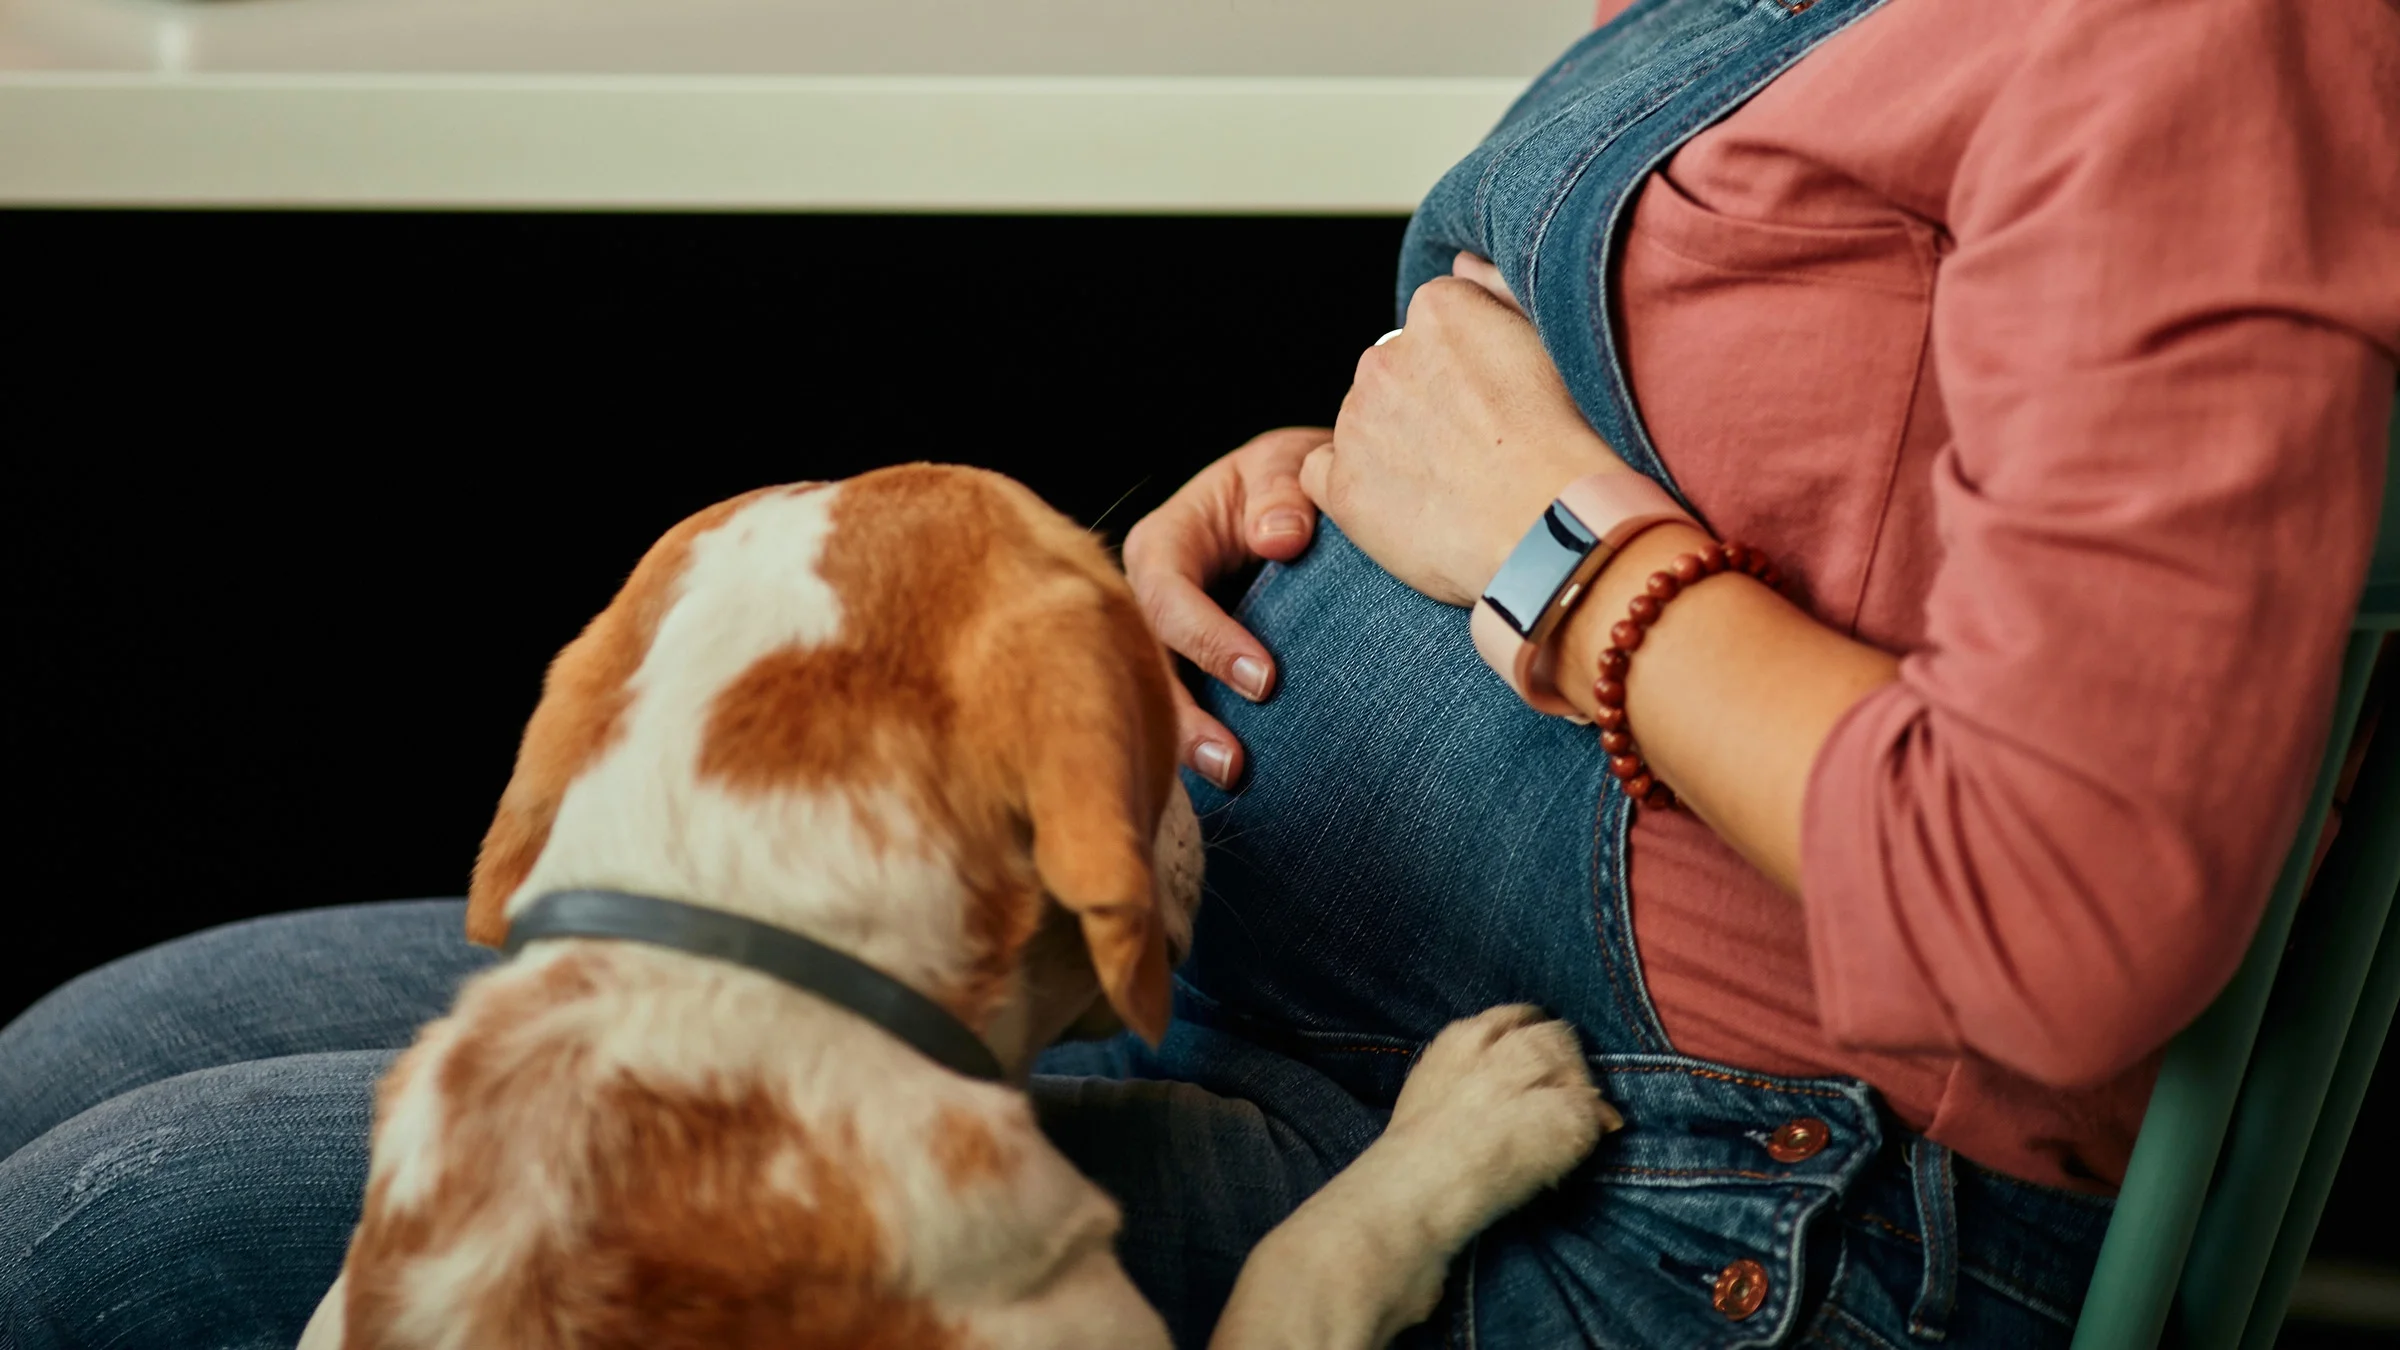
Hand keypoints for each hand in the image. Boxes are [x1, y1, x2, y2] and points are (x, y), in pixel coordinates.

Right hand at [1123, 427, 1327, 788]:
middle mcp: (1145, 600)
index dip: (1208, 639)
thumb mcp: (1290, 465)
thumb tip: (1280, 538)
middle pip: (1143, 664)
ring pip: (1151, 701)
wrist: (1301, 515)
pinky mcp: (1182, 678)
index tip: (1266, 680)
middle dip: (1182, 717)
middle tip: (1233, 763)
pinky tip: (1231, 789)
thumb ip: (1284, 490)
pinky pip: (1176, 717)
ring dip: (1185, 745)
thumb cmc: (1290, 484)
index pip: (1167, 595)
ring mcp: (1157, 646)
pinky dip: (1197, 751)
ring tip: (1233, 777)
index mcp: (1162, 544)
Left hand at [1304, 253, 1633, 606]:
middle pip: (1392, 373)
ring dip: (1389, 446)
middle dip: (1422, 405)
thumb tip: (1461, 260)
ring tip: (1449, 487)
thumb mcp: (1551, 340)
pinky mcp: (1340, 482)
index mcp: (1439, 308)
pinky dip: (1350, 487)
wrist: (1551, 526)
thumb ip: (1499, 288)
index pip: (1432, 327)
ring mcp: (1357, 419)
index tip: (1492, 405)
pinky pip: (1322, 473)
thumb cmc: (1567, 440)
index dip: (1462, 371)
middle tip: (1472, 451)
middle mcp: (1385, 353)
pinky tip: (1400, 508)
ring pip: (1361, 422)